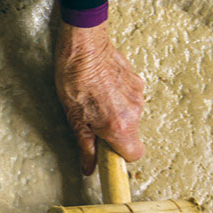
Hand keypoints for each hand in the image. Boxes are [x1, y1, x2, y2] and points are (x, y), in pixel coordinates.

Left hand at [54, 20, 144, 174]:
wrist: (84, 44)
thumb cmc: (74, 79)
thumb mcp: (74, 118)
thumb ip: (85, 146)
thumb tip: (89, 168)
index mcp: (119, 126)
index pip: (134, 155)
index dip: (119, 155)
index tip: (106, 151)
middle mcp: (134, 112)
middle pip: (130, 135)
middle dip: (113, 133)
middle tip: (92, 121)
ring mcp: (138, 95)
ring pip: (130, 116)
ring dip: (115, 113)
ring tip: (94, 99)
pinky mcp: (138, 80)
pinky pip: (130, 98)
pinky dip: (118, 98)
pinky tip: (102, 87)